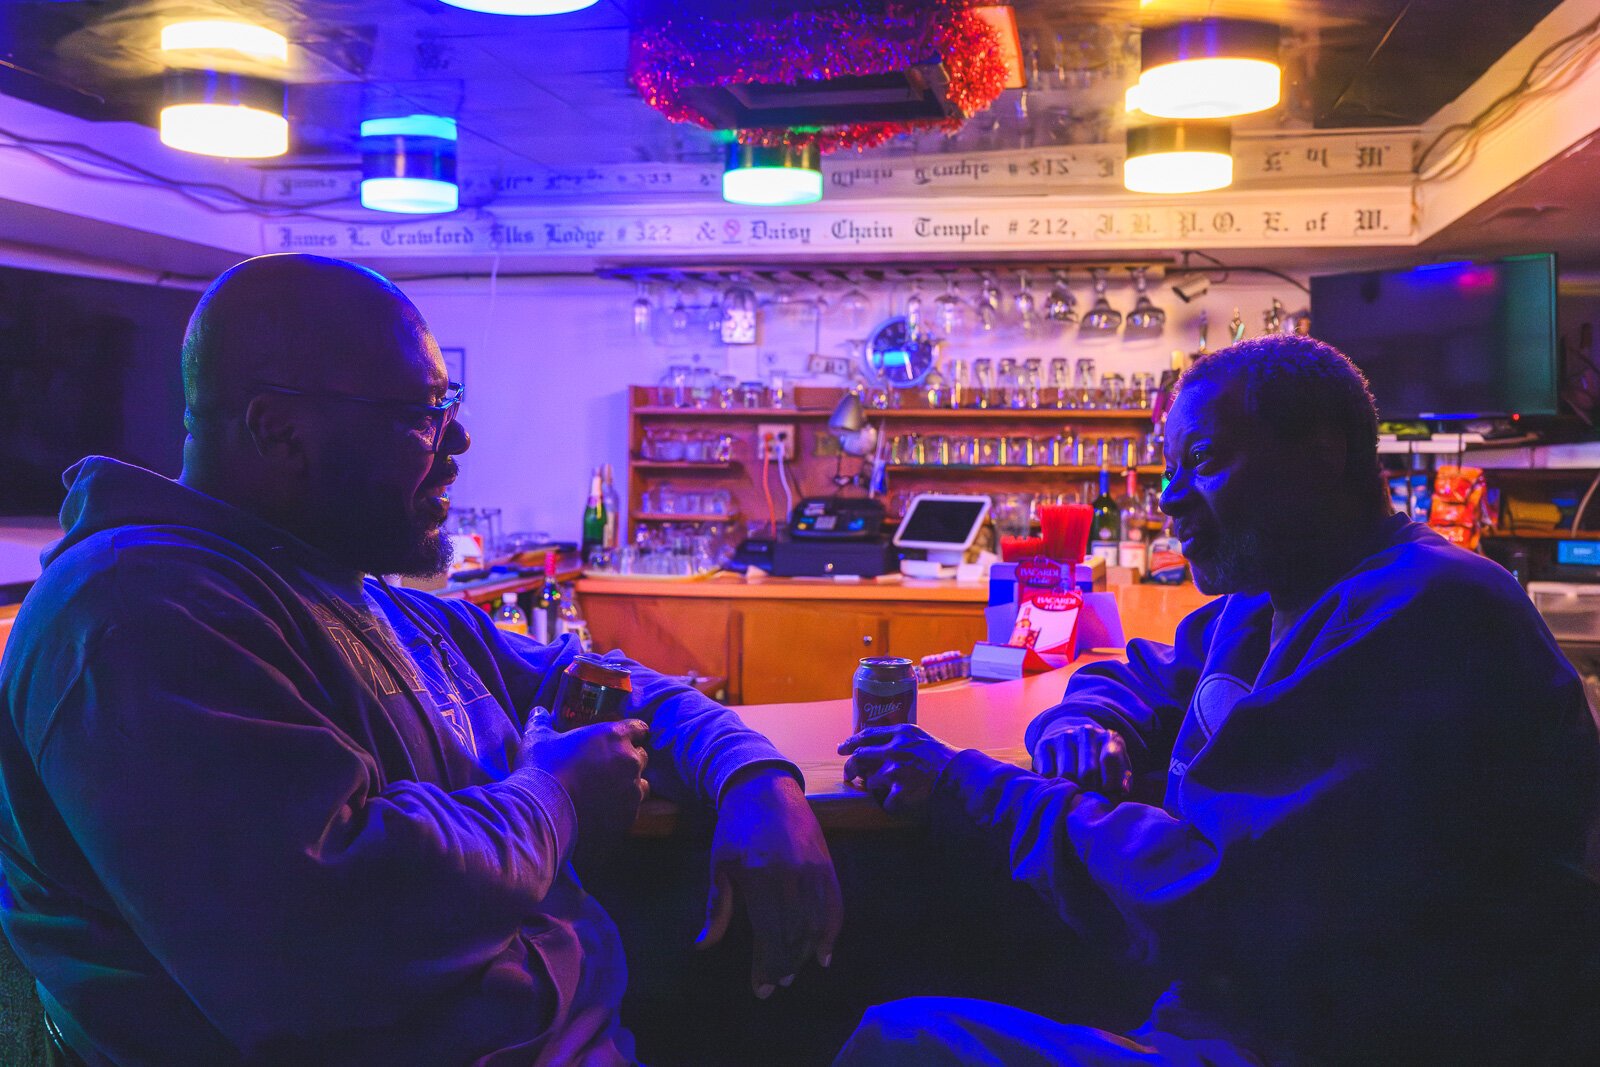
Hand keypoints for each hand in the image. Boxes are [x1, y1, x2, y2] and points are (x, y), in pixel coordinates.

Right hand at [520, 710, 649, 843]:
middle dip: (628, 761)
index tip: (622, 740)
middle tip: (607, 769)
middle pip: (641, 757)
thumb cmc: (543, 769)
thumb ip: (542, 722)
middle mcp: (630, 761)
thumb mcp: (538, 739)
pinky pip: (632, 810)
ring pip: (641, 785)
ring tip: (606, 793)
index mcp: (614, 736)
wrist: (542, 812)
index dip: (632, 733)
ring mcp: (632, 790)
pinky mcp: (628, 816)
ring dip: (628, 787)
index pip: (639, 728)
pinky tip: (603, 812)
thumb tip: (538, 712)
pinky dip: (621, 810)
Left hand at [696, 768, 843, 999]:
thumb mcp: (719, 865)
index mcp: (760, 878)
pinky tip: (824, 953)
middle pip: (794, 936)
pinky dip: (832, 933)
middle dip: (785, 966)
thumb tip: (704, 946)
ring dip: (806, 954)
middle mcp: (792, 877)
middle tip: (777, 984)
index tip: (761, 989)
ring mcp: (814, 871)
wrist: (764, 787)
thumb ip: (716, 908)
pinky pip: (835, 906)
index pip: (769, 936)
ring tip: (794, 971)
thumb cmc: (735, 827)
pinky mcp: (828, 865)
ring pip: (816, 926)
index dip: (766, 967)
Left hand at [836, 724, 959, 821]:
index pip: (866, 735)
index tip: (842, 748)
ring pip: (871, 782)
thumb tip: (875, 743)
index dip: (851, 742)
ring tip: (888, 789)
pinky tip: (900, 802)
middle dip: (850, 768)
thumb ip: (898, 737)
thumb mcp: (919, 736)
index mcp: (900, 733)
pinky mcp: (901, 791)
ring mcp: (896, 770)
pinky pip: (886, 802)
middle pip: (859, 757)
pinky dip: (891, 804)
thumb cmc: (942, 756)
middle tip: (848, 774)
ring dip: (876, 787)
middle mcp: (894, 749)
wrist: (959, 774)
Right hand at [1031, 720, 1130, 794]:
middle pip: (1087, 771)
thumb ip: (1123, 779)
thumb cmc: (1098, 761)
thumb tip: (1121, 789)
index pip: (1110, 758)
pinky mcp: (1044, 743)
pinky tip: (1060, 783)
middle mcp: (1085, 732)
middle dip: (1090, 788)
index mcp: (1108, 737)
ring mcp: (1063, 736)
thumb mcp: (1117, 766)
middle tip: (1089, 794)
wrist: (1070, 738)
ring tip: (1076, 789)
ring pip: (1066, 773)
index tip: (1106, 791)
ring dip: (1071, 788)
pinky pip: (1048, 772)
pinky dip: (1054, 784)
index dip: (1109, 782)